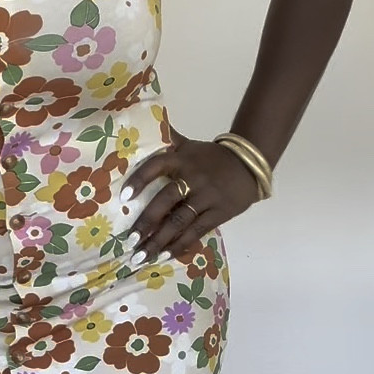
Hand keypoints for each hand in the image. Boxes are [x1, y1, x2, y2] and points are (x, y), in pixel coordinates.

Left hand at [123, 128, 259, 261]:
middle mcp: (193, 178)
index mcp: (181, 159)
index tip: (124, 197)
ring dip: (159, 240)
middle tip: (130, 240)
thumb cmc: (211, 158)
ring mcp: (207, 197)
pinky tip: (165, 255)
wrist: (248, 164)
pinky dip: (180, 244)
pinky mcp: (219, 213)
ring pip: (179, 221)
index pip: (156, 166)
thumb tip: (144, 118)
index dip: (140, 180)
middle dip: (146, 222)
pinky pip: (197, 231)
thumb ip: (167, 137)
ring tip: (142, 255)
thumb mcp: (189, 145)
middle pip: (166, 201)